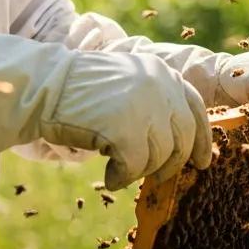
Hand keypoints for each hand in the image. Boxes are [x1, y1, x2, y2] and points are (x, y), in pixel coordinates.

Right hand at [40, 50, 211, 189]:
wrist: (46, 85)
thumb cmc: (81, 89)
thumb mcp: (127, 81)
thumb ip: (154, 101)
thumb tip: (180, 145)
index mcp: (162, 71)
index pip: (195, 107)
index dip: (202, 139)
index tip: (202, 161)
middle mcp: (160, 84)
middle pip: (183, 137)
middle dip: (172, 163)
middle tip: (157, 176)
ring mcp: (145, 106)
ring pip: (159, 155)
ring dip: (139, 170)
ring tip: (117, 168)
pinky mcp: (127, 129)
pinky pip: (135, 167)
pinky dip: (122, 177)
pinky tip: (109, 175)